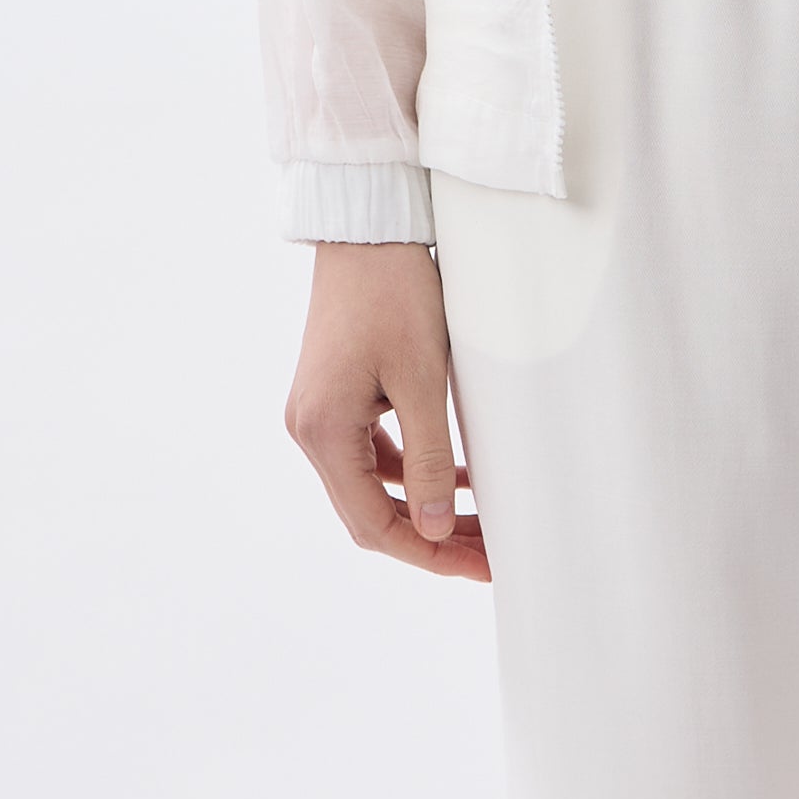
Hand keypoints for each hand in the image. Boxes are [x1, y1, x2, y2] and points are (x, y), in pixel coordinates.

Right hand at [286, 242, 489, 580]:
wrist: (368, 230)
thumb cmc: (395, 294)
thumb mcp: (422, 380)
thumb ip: (429, 461)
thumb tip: (435, 528)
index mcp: (322, 431)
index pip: (373, 524)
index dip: (430, 553)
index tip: (481, 567)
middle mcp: (309, 429)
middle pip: (368, 514)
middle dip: (431, 538)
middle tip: (490, 554)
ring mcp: (318, 414)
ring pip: (371, 488)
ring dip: (424, 509)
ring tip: (483, 523)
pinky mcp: (335, 398)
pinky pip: (372, 455)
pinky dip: (413, 473)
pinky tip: (459, 479)